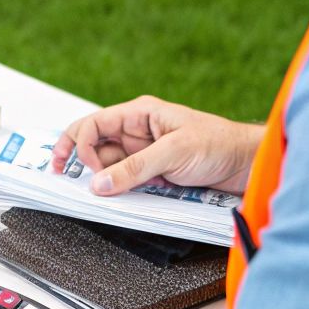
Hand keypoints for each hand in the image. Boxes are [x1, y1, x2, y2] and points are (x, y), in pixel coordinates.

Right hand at [53, 96, 260, 195]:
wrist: (247, 165)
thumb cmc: (219, 144)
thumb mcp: (175, 152)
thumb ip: (135, 167)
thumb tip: (100, 183)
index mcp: (140, 113)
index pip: (95, 124)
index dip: (80, 144)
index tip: (83, 169)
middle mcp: (138, 131)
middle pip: (95, 143)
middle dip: (76, 156)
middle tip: (61, 174)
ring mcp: (144, 154)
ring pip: (108, 164)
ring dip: (99, 177)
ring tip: (92, 191)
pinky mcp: (153, 173)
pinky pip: (125, 180)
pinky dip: (116, 188)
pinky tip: (112, 195)